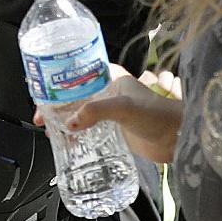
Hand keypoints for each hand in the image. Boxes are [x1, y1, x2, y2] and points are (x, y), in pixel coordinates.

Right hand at [38, 63, 183, 165]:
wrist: (179, 138)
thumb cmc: (158, 115)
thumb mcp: (125, 107)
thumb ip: (97, 112)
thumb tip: (71, 122)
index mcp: (110, 78)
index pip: (76, 75)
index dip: (57, 83)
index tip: (42, 94)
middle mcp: (108, 93)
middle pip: (74, 97)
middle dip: (56, 106)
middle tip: (42, 119)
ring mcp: (111, 113)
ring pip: (80, 115)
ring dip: (65, 122)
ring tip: (51, 133)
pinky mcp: (115, 132)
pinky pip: (90, 132)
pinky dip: (77, 136)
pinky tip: (69, 144)